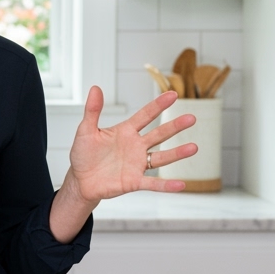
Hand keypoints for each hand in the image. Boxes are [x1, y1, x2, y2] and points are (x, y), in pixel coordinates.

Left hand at [67, 86, 197, 201]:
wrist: (80, 180)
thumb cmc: (83, 155)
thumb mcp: (85, 131)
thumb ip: (92, 111)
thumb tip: (95, 88)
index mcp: (125, 132)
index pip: (145, 115)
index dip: (158, 105)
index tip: (173, 94)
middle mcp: (135, 146)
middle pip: (159, 134)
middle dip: (175, 126)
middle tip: (192, 118)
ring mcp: (137, 164)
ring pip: (161, 157)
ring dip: (177, 153)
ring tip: (194, 147)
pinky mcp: (134, 181)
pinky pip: (153, 183)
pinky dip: (166, 185)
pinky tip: (181, 184)